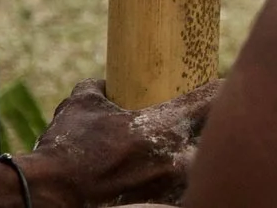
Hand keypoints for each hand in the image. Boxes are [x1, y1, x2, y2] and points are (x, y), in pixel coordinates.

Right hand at [20, 79, 216, 206]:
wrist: (47, 194)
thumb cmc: (65, 148)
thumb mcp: (81, 104)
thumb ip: (101, 87)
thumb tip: (108, 82)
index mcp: (162, 125)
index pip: (210, 98)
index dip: (221, 88)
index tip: (229, 82)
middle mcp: (174, 158)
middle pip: (215, 137)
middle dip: (211, 128)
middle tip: (205, 122)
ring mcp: (170, 187)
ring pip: (200, 168)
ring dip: (194, 159)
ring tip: (184, 152)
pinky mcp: (161, 207)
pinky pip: (183, 193)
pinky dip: (179, 184)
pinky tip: (170, 177)